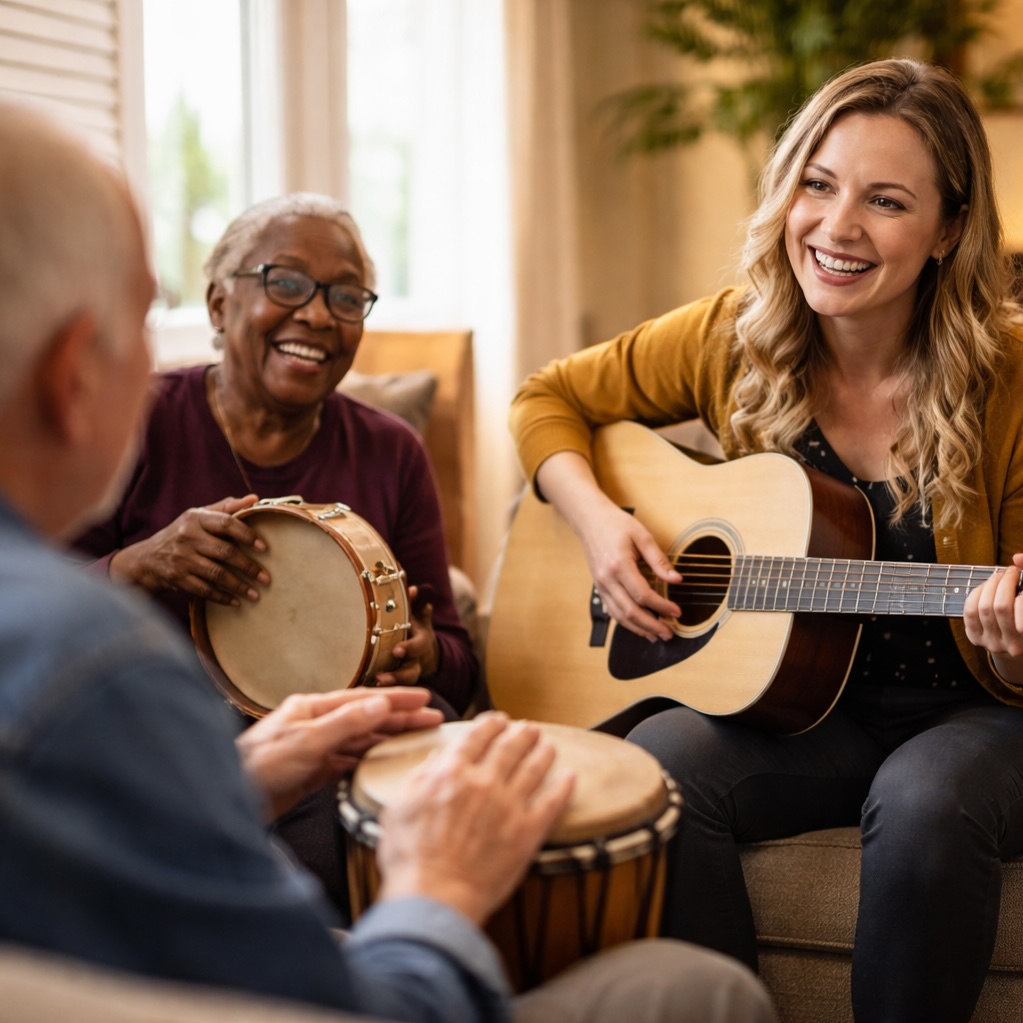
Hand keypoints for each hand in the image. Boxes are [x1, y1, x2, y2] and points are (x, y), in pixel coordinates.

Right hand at [109, 494, 268, 604]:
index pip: (226, 524)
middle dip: (248, 567)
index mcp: (196, 518)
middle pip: (225, 552)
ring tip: (256, 594)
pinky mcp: (177, 578)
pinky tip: (236, 601)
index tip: (264, 548)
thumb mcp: (199, 515)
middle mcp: (187, 537)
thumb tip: (255, 499)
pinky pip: (204, 590)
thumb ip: (226, 507)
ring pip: (216, 574)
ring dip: (238, 586)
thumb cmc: (183, 532)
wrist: (147, 558)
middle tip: (266, 578)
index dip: (247, 535)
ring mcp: (181, 559)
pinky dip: (222, 597)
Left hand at [236, 687, 441, 820]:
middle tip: (431, 719)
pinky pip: (346, 763)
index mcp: (311, 709)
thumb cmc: (257, 767)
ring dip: (387, 740)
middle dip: (400, 718)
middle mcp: (313, 725)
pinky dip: (366, 762)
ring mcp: (312, 749)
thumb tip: (380, 704)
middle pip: (365, 718)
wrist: (228, 799)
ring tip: (415, 740)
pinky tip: (382, 763)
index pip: (363, 700)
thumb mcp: (306, 742)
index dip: (396, 699)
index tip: (424, 698)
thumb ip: (346, 723)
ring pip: (359, 741)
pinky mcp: (310, 773)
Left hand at [373, 584, 439, 685]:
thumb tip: (411, 585)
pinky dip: (376, 693)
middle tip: (381, 677)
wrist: (423, 649)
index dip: (410, 648)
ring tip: (370, 687)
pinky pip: (387, 691)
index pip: (419, 646)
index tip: (397, 650)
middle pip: (410, 673)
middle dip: (397, 676)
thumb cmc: (413, 625)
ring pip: (399, 686)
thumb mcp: (416, 612)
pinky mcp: (394, 683)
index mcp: (421, 641)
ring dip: (386, 687)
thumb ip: (414, 600)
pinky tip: (361, 693)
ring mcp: (405, 674)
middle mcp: (415, 661)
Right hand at [376, 713, 574, 925]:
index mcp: (451, 773)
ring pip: (534, 768)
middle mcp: (483, 781)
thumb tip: (434, 760)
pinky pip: (552, 803)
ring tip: (549, 746)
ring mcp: (508, 805)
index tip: (499, 721)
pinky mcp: (527, 832)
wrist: (434, 896)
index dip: (491, 724)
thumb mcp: (398, 808)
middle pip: (510, 747)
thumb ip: (419, 779)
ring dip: (543, 753)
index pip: (477, 737)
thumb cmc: (410, 858)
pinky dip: (563, 788)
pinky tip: (570, 778)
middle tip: (530, 729)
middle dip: (522, 734)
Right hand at [574, 498, 682, 641]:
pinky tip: (639, 626)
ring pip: (619, 615)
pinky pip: (612, 611)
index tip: (677, 612)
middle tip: (669, 633)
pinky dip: (626, 622)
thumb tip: (676, 579)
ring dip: (639, 628)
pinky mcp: (599, 587)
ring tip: (656, 635)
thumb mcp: (642, 536)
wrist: (590, 520)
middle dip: (651, 625)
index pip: (643, 594)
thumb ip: (659, 560)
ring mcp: (601, 585)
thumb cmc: (615, 524)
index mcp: (619, 565)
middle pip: (630, 611)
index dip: (661, 606)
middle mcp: (607, 579)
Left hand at [964, 553, 1022, 681]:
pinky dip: (976, 595)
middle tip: (1009, 571)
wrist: (1016, 646)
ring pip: (983, 608)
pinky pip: (969, 612)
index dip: (1013, 584)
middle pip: (1001, 607)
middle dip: (1003, 582)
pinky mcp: (976, 638)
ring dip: (990, 585)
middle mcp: (1012, 644)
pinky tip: (985, 588)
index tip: (1017, 571)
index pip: (1021, 606)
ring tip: (998, 577)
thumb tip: (1018, 558)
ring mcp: (992, 642)